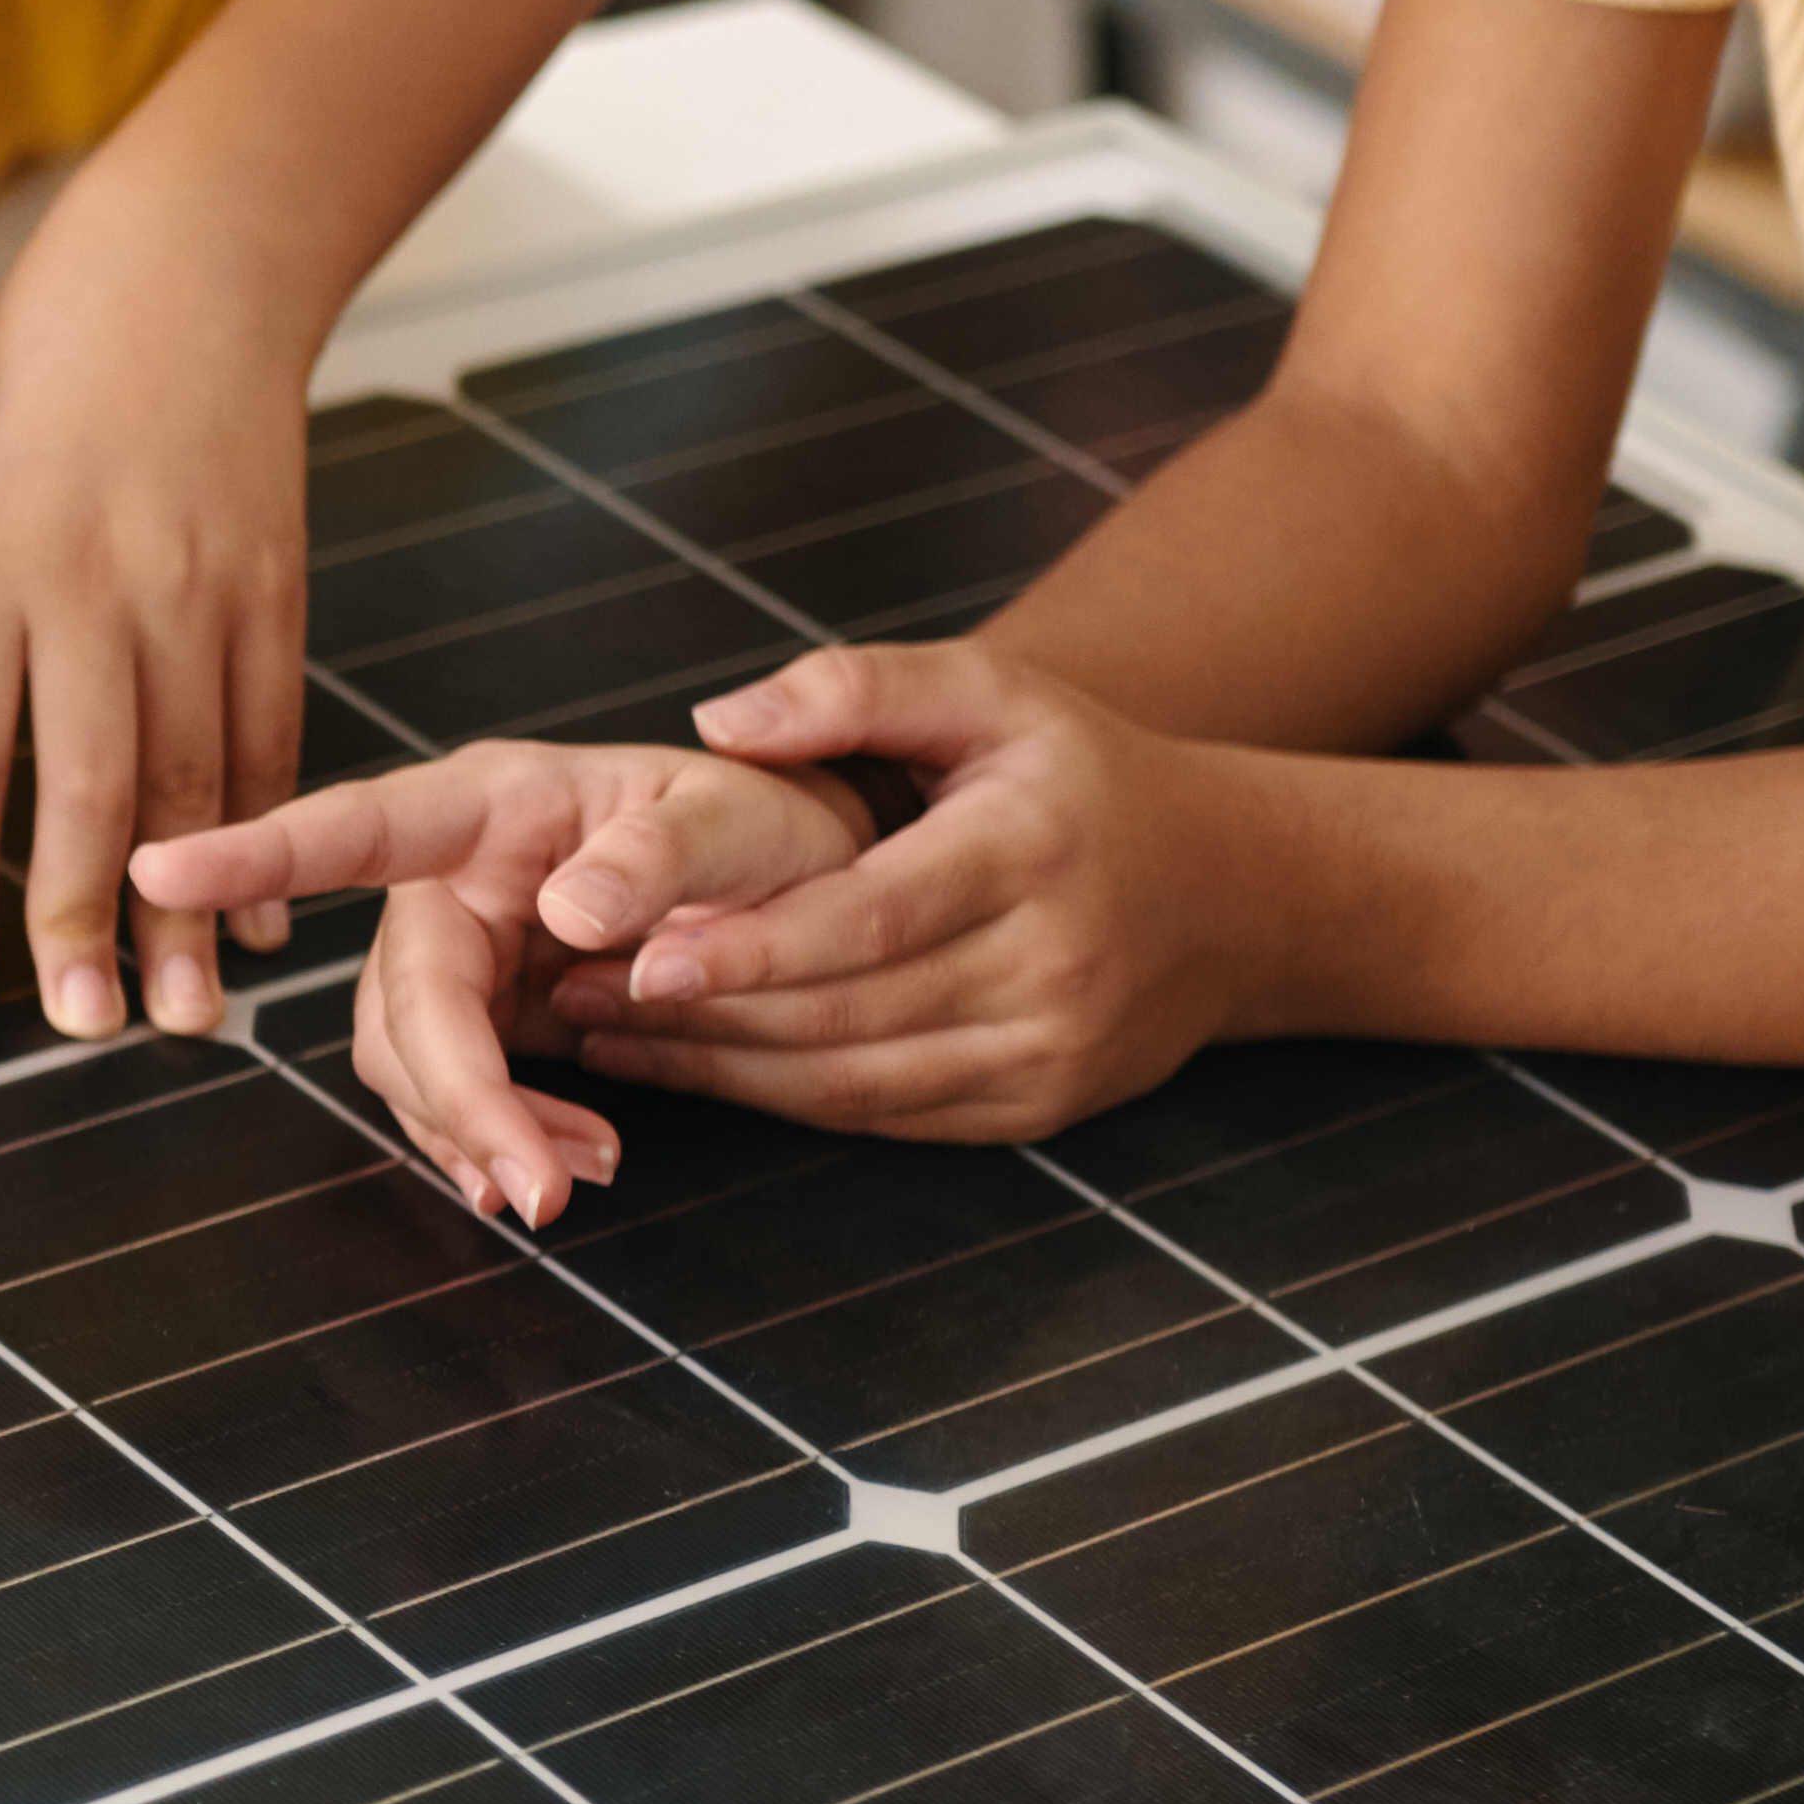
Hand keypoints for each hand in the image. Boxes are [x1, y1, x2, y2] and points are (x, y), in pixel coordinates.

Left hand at [0, 209, 312, 1040]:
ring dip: (190, 905)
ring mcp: (197, 592)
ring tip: (183, 1012)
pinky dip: (267, 829)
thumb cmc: (29, 388)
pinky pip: (272, 732)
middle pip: (88, 781)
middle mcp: (94, 590)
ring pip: (195, 775)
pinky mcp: (275, 589)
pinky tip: (260, 916)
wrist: (182, 277)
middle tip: (81, 1026)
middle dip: (84, 914)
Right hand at [132, 728, 872, 1222]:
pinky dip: (496, 1145)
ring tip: (581, 1174)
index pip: (361, 827)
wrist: (798, 888)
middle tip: (541, 1192)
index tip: (161, 865)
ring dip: (482, 1134)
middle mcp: (452, 877)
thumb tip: (568, 912)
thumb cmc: (763, 826)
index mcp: (494, 802)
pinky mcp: (480, 1018)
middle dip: (459, 1102)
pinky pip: (447, 1096)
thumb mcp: (743, 818)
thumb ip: (664, 855)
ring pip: (408, 1066)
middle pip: (399, 1002)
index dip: (256, 852)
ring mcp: (459, 952)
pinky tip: (563, 1165)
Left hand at [549, 639, 1235, 1144]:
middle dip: (700, 1012)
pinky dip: (779, 1099)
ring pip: (853, 1081)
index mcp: (1031, 849)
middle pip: (845, 1011)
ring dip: (719, 1066)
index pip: (870, 915)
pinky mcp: (1033, 1107)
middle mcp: (1049, 962)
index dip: (751, 945)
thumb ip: (856, 687)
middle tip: (570, 991)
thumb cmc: (1081, 776)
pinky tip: (694, 1065)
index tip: (636, 954)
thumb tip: (718, 719)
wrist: (1233, 891)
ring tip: (601, 1031)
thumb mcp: (993, 693)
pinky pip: (883, 1116)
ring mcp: (1046, 1050)